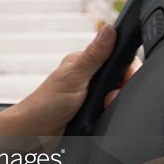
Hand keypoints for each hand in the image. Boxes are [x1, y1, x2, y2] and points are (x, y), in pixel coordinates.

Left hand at [8, 25, 138, 136]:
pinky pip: (113, 111)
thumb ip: (94, 55)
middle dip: (120, 90)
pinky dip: (111, 114)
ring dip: (114, 104)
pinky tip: (101, 116)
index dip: (127, 69)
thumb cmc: (45, 104)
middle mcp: (90, 77)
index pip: (118, 58)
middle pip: (122, 79)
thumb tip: (108, 29)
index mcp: (86, 62)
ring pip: (119, 96)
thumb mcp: (74, 76)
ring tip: (100, 108)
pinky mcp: (94, 112)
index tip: (125, 79)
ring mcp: (93, 96)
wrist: (36, 133)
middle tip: (106, 99)